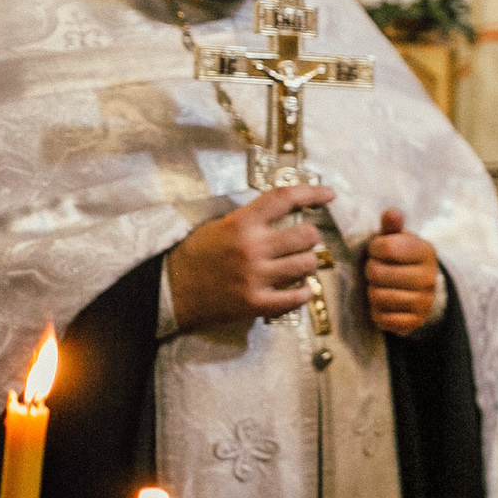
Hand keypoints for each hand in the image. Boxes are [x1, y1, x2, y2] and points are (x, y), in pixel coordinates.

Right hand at [166, 185, 332, 332]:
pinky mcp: (256, 304)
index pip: (284, 199)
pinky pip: (298, 296)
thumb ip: (252, 220)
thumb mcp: (218, 226)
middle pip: (307, 235)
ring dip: (307, 263)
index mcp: (241, 224)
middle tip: (303, 241)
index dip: (312, 193)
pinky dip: (304, 291)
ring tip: (297, 264)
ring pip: (307, 264)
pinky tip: (298, 287)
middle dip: (310, 236)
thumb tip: (287, 214)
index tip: (329, 195)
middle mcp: (252, 248)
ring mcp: (256, 278)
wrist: (168, 290)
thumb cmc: (194, 256)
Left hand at [364, 209, 440, 335]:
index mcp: (426, 252)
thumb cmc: (402, 260)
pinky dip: (377, 312)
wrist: (420, 292)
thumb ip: (392, 227)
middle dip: (371, 271)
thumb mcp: (398, 240)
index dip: (374, 249)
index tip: (378, 251)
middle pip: (377, 273)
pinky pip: (382, 318)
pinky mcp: (414, 323)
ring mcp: (423, 302)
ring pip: (377, 297)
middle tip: (377, 271)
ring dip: (372, 292)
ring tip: (381, 287)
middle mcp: (429, 278)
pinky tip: (384, 304)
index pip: (387, 247)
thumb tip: (391, 213)